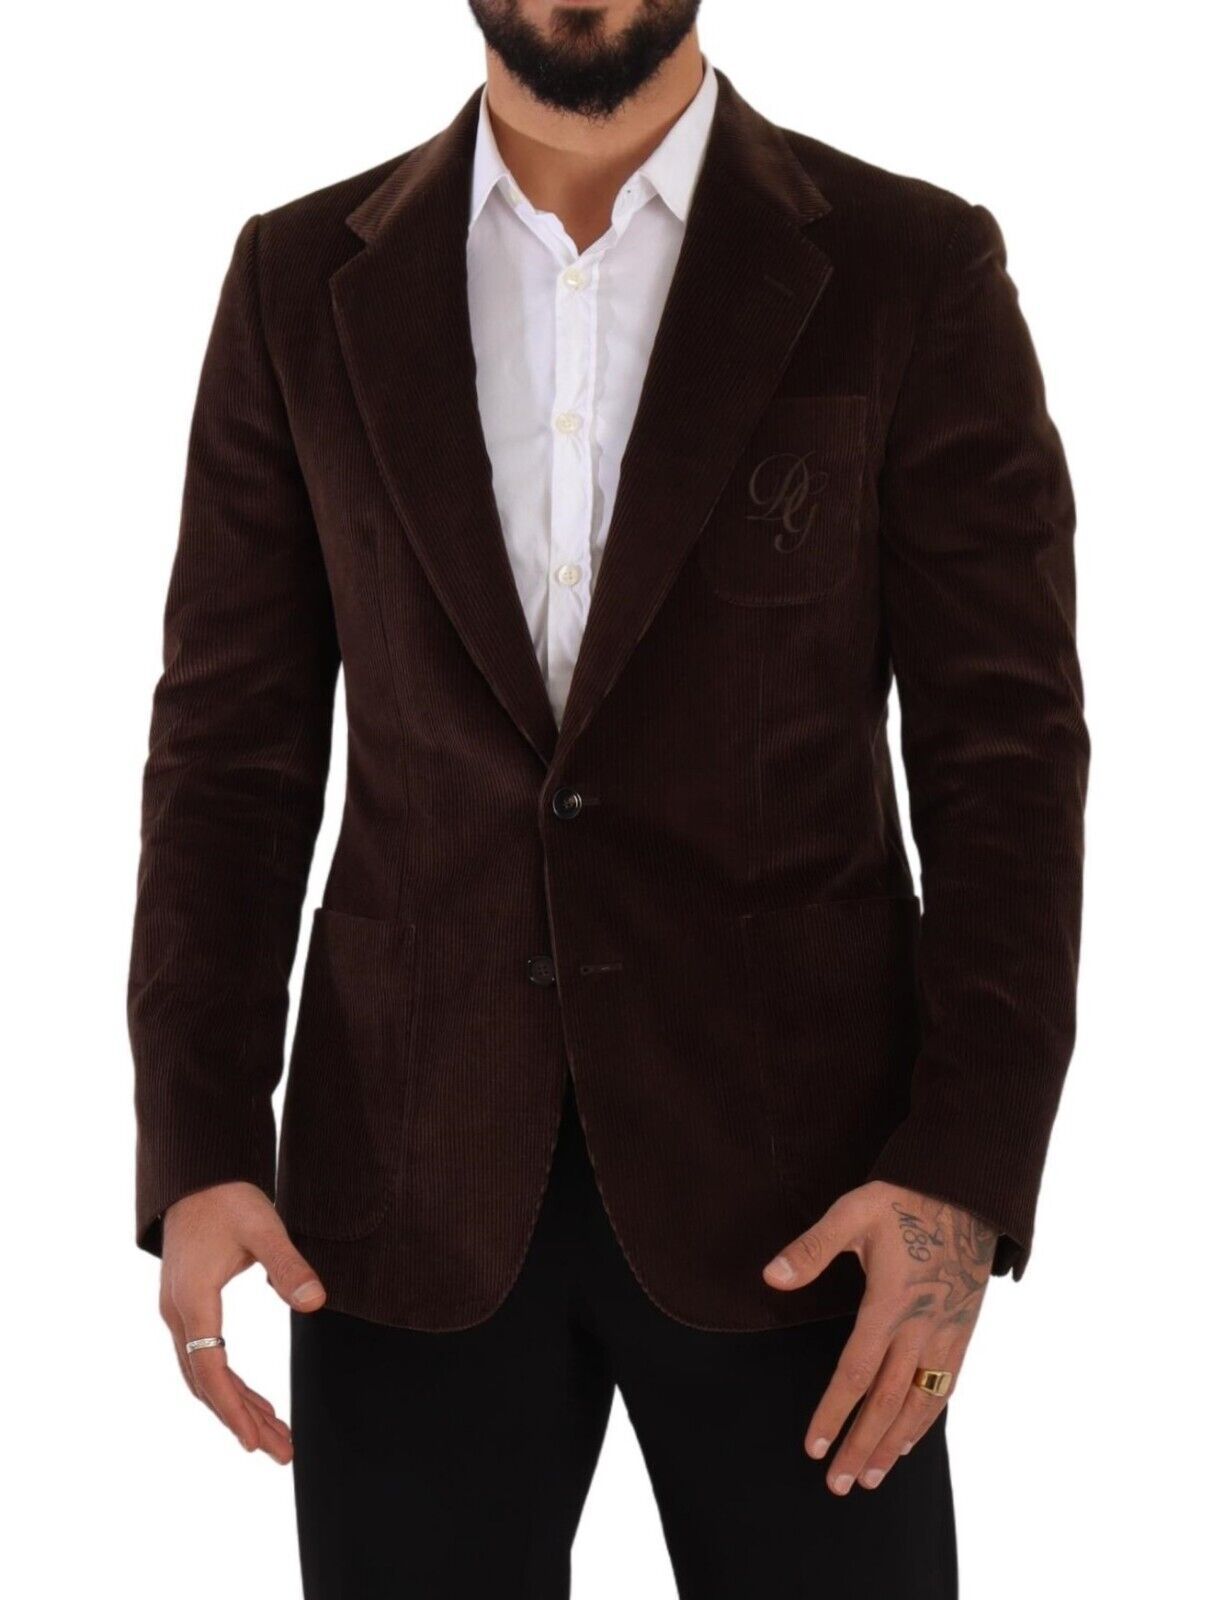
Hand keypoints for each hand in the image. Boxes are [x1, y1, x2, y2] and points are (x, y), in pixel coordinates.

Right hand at [160, 1182, 326, 1462]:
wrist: (197, 1174)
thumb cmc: (228, 1198)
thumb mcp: (263, 1227)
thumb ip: (288, 1265)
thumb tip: (316, 1304)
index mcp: (193, 1299)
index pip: (210, 1369)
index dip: (233, 1408)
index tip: (254, 1442)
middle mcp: (178, 1313)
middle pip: (206, 1382)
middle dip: (242, 1420)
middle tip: (280, 1452)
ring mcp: (179, 1312)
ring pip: (204, 1375)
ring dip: (237, 1407)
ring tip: (274, 1438)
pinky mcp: (188, 1307)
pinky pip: (205, 1359)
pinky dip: (229, 1385)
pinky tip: (253, 1402)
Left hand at [764, 1181, 995, 1494]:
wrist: (968, 1193)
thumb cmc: (904, 1200)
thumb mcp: (853, 1212)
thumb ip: (811, 1249)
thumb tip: (770, 1278)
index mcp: (889, 1304)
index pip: (857, 1373)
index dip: (835, 1413)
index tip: (814, 1447)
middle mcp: (921, 1328)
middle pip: (887, 1402)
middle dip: (860, 1446)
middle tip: (838, 1485)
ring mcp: (947, 1334)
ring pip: (920, 1404)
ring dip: (894, 1446)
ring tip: (871, 1478)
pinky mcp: (963, 1333)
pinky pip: (945, 1388)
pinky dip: (926, 1421)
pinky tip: (910, 1441)